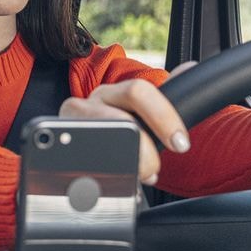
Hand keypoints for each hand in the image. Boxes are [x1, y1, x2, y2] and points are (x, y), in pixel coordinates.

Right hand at [57, 62, 195, 185]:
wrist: (85, 152)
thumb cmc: (120, 132)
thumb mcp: (141, 112)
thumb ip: (166, 95)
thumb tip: (189, 68)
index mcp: (113, 93)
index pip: (138, 92)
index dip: (164, 117)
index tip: (180, 143)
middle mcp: (89, 104)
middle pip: (119, 118)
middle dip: (144, 148)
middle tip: (154, 168)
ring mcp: (71, 125)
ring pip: (100, 139)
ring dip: (127, 163)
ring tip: (138, 176)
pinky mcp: (61, 146)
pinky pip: (81, 161)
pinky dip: (105, 175)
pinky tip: (117, 182)